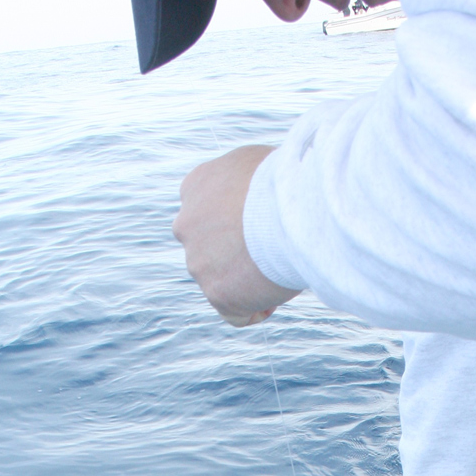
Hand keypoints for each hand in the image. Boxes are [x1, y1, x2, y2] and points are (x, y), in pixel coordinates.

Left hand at [173, 146, 300, 326]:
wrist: (289, 210)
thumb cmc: (285, 179)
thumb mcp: (257, 162)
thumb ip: (244, 179)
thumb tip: (260, 190)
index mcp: (194, 186)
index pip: (206, 213)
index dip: (234, 224)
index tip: (261, 229)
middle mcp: (186, 224)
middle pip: (209, 249)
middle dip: (235, 253)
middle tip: (272, 251)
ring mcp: (198, 262)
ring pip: (220, 280)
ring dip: (246, 282)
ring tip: (278, 271)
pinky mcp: (216, 294)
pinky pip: (234, 313)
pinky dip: (253, 310)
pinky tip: (272, 300)